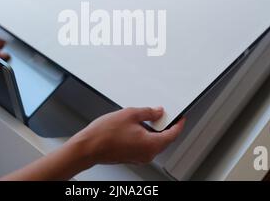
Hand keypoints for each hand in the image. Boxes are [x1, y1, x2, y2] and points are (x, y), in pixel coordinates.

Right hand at [0, 107, 184, 180]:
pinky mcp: (131, 156)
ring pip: (154, 142)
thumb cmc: (105, 134)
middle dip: (166, 126)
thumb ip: (148, 112)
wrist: (88, 147)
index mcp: (151, 144)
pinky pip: (145, 145)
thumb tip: (158, 112)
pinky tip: (138, 125)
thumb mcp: (130, 114)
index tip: (181, 117)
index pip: (173, 134)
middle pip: (164, 140)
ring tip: (149, 117)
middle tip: (163, 113)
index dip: (178, 123)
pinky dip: (146, 135)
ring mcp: (139, 157)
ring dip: (154, 130)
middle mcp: (147, 154)